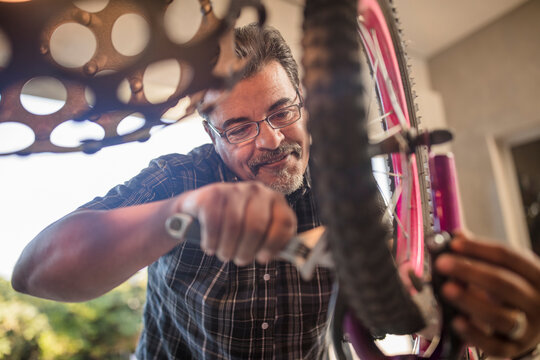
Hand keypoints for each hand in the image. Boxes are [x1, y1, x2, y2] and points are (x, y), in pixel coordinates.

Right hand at [176, 181, 295, 265]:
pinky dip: (211, 241)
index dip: (274, 244)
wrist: (200, 210)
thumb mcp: (259, 232)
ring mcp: (233, 189)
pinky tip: (210, 246)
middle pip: (257, 226)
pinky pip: (214, 223)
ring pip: (234, 226)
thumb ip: (276, 242)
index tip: (263, 259)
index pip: (284, 222)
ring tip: (224, 254)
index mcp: (275, 199)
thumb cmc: (237, 227)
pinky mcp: (211, 193)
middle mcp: (256, 190)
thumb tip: (294, 256)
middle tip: (239, 259)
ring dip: (227, 249)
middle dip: (246, 251)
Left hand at [435, 231, 539, 357]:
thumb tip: (456, 236)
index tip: (454, 243)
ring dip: (470, 301)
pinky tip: (456, 321)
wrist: (532, 324)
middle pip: (503, 284)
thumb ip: (479, 253)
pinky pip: (494, 345)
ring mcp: (527, 327)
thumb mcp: (504, 268)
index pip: (508, 257)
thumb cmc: (511, 291)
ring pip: (500, 316)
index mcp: (535, 275)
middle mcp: (536, 301)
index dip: (479, 248)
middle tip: (442, 263)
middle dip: (470, 271)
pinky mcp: (513, 348)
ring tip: (447, 289)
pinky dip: (474, 334)